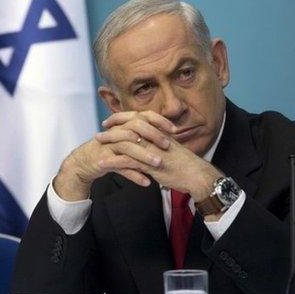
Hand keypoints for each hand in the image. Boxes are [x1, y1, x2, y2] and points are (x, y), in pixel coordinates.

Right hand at [54, 111, 175, 200]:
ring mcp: (108, 146)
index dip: (159, 121)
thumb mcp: (126, 142)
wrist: (85, 162)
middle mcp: (116, 132)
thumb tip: (167, 139)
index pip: (143, 116)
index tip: (174, 130)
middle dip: (153, 135)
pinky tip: (146, 182)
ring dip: (144, 155)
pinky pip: (120, 167)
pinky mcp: (103, 160)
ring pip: (128, 147)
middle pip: (135, 128)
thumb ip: (143, 139)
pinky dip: (133, 175)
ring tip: (158, 164)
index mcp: (124, 125)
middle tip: (167, 145)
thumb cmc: (110, 151)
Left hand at [97, 124, 222, 201]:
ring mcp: (152, 150)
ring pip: (126, 142)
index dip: (122, 117)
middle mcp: (155, 138)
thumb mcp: (170, 149)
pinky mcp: (149, 165)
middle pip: (129, 126)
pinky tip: (102, 163)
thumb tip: (147, 143)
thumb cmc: (185, 165)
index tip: (111, 120)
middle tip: (100, 131)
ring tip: (96, 143)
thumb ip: (158, 144)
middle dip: (113, 127)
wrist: (197, 176)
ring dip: (109, 142)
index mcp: (160, 132)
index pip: (138, 118)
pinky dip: (112, 161)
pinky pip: (127, 161)